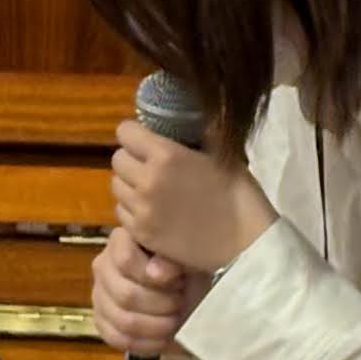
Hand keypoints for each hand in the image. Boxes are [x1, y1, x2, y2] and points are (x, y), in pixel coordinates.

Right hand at [91, 227, 207, 359]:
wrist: (183, 288)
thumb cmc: (185, 267)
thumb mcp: (185, 256)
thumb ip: (171, 259)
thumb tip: (158, 274)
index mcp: (121, 241)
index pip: (126, 260)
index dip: (153, 276)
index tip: (178, 281)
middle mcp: (103, 266)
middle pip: (126, 295)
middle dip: (160, 305)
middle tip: (180, 303)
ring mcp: (99, 296)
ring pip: (123, 320)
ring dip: (156, 326)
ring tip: (175, 321)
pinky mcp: (101, 322)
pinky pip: (118, 339)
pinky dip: (145, 344)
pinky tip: (163, 339)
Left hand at [110, 122, 275, 278]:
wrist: (244, 244)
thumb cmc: (239, 196)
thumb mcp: (222, 154)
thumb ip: (199, 134)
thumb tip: (189, 116)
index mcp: (166, 154)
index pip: (126, 132)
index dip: (135, 134)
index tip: (146, 140)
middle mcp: (146, 179)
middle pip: (118, 160)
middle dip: (131, 159)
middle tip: (149, 166)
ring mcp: (141, 209)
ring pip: (116, 186)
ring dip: (129, 184)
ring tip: (150, 189)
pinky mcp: (141, 234)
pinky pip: (121, 213)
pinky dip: (132, 209)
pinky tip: (152, 211)